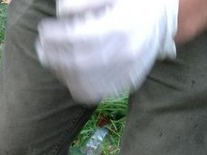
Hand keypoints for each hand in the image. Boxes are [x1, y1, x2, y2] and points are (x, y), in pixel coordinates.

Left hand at [36, 0, 178, 103]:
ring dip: (59, 71)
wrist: (164, 18)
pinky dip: (74, 85)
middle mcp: (126, 52)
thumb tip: (62, 12)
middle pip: (77, 62)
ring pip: (83, 80)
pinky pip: (94, 93)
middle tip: (41, 46)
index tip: (44, 30)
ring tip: (50, 58)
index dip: (55, 36)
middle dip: (53, 55)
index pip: (78, 38)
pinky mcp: (126, 83)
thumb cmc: (132, 3)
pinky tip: (66, 73)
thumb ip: (84, 2)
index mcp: (122, 27)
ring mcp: (127, 72)